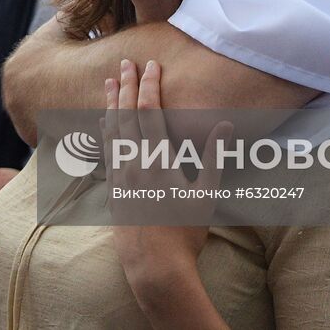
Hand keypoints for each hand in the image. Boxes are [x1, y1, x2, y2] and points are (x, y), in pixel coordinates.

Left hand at [105, 59, 228, 290]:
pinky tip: (104, 123)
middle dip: (127, 86)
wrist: (154, 265)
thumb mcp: (206, 194)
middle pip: (127, 115)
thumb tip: (225, 126)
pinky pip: (107, 152)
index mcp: (158, 159)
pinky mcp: (114, 189)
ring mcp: (121, 176)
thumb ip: (213, 157)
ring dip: (111, 104)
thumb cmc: (185, 232)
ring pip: (112, 130)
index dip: (150, 86)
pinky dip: (105, 132)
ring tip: (110, 83)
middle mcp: (135, 163)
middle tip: (125, 63)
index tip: (151, 65)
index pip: (150, 112)